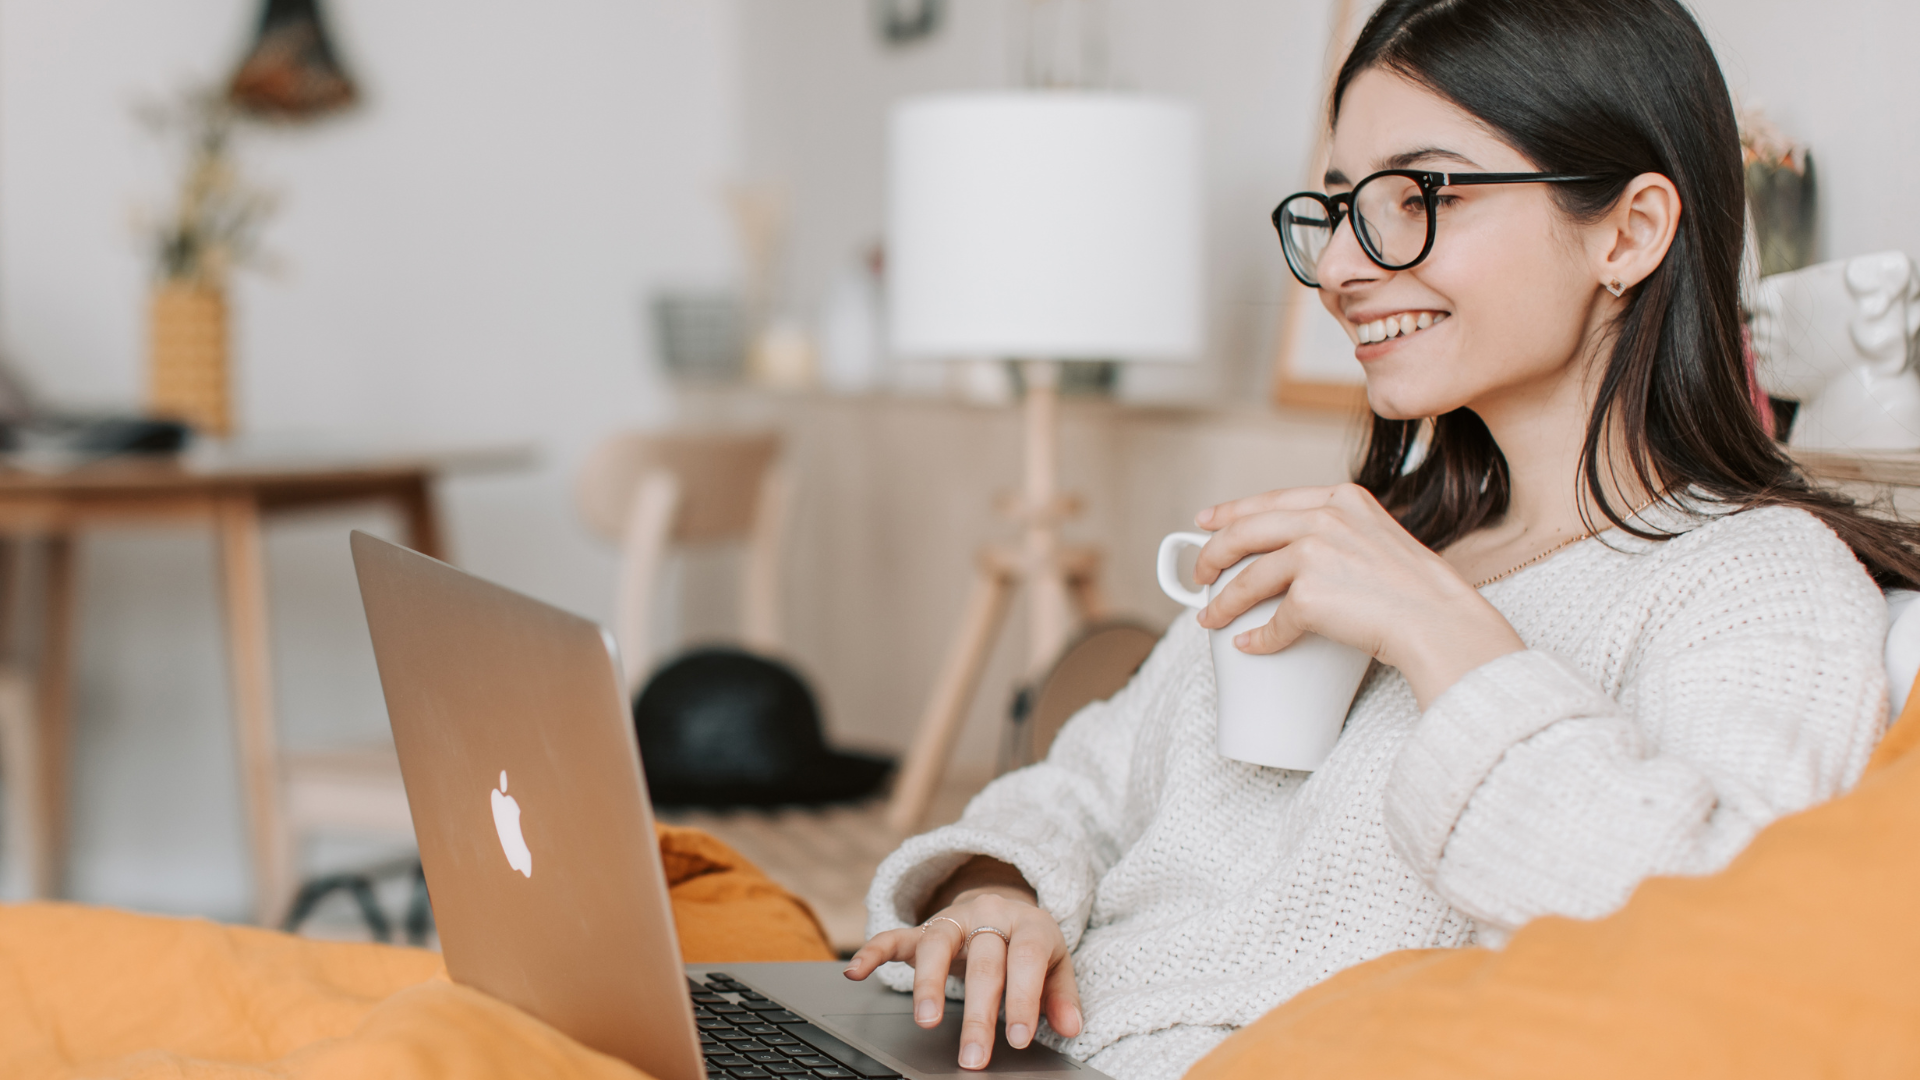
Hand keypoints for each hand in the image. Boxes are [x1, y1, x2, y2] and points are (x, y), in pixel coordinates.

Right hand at [843, 887, 1081, 1070]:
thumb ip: (1062, 996)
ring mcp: (953, 919)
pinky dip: (873, 952)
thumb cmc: (1030, 945)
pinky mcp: (924, 927)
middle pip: (983, 961)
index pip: (1025, 960)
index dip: (1023, 999)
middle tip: (974, 1055)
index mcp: (1028, 924)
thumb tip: (1072, 1026)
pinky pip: (894, 935)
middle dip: (979, 1012)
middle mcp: (989, 916)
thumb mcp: (1056, 964)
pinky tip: (856, 972)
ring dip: (929, 983)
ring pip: (937, 943)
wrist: (1004, 906)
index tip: (1019, 1038)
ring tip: (927, 1021)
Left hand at [1192, 483, 1523, 706]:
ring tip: (1210, 618)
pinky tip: (1250, 645)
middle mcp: (1325, 517)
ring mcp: (1315, 552)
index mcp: (1342, 498)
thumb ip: (1341, 534)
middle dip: (1212, 554)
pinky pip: (1272, 621)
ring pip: (1248, 578)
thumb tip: (1295, 554)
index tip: (1205, 522)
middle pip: (1245, 531)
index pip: (1271, 499)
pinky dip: (1258, 638)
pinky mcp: (1310, 594)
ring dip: (1222, 602)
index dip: (1231, 511)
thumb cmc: (1418, 592)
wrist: (1441, 622)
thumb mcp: (1379, 538)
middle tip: (1199, 575)